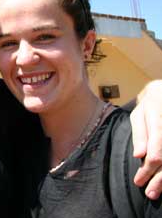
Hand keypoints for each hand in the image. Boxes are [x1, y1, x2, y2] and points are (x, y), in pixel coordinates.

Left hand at [130, 80, 161, 199]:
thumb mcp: (139, 115)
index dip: (153, 158)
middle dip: (160, 176)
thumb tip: (139, 156)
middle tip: (148, 192)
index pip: (158, 140)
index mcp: (159, 114)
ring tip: (155, 192)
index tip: (143, 176)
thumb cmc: (150, 106)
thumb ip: (140, 134)